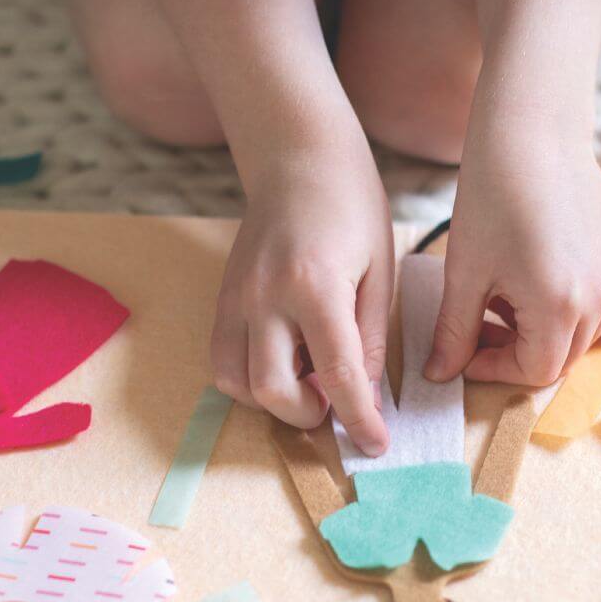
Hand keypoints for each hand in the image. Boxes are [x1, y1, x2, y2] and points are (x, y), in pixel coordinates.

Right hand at [212, 145, 393, 455]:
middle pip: (272, 391)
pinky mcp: (221, 298)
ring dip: (274, 400)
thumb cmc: (351, 206)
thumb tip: (362, 395)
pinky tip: (284, 361)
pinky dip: (251, 378)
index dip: (359, 420)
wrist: (297, 156)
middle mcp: (264, 296)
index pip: (338, 375)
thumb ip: (369, 338)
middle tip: (336, 401)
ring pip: (236, 383)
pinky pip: (223, 359)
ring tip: (308, 379)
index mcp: (315, 286)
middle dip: (308, 414)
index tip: (375, 445)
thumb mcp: (379, 270)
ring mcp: (234, 298)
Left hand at [425, 137, 600, 386]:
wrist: (530, 131)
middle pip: (561, 358)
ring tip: (511, 298)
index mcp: (557, 306)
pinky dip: (596, 317)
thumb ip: (455, 332)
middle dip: (517, 353)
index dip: (495, 369)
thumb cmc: (491, 196)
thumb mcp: (464, 273)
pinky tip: (561, 294)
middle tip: (481, 326)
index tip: (466, 351)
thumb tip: (438, 375)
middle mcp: (599, 297)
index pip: (534, 370)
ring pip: (588, 337)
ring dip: (548, 334)